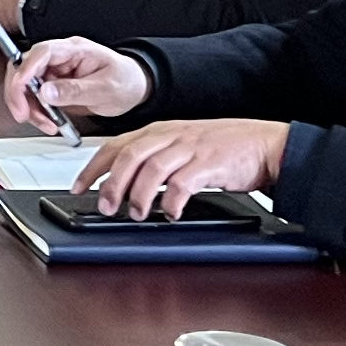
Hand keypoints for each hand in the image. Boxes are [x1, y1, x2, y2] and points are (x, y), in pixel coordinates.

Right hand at [8, 37, 147, 130]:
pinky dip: (36, 112)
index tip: (20, 89)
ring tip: (46, 124)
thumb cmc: (126, 80)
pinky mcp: (53, 86)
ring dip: (28, 107)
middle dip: (19, 93)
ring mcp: (54, 72)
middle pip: (24, 69)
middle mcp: (60, 58)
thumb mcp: (106, 88)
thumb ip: (76, 90)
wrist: (134, 88)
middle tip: (24, 114)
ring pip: (25, 86)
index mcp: (74, 50)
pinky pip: (34, 98)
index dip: (25, 69)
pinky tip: (49, 122)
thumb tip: (46, 92)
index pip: (41, 53)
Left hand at [77, 117, 285, 213]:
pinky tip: (170, 212)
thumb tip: (126, 183)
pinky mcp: (210, 163)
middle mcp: (171, 136)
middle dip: (111, 183)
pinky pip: (183, 182)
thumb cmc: (226, 147)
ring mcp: (190, 148)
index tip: (79, 187)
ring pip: (152, 168)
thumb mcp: (183, 145)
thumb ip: (156, 158)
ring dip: (139, 195)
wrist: (266, 143)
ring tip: (136, 214)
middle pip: (129, 156)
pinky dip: (172, 200)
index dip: (93, 167)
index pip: (116, 145)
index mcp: (160, 131)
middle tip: (105, 206)